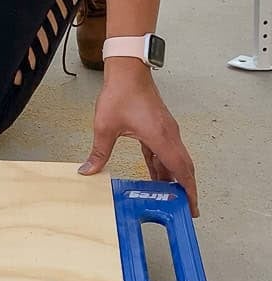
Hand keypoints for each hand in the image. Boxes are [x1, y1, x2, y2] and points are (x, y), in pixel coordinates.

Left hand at [78, 58, 198, 215]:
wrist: (128, 71)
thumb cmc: (121, 94)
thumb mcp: (105, 127)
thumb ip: (99, 152)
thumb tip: (88, 171)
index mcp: (161, 138)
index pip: (180, 170)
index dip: (188, 190)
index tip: (192, 206)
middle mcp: (169, 135)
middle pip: (183, 168)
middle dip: (185, 189)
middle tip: (184, 209)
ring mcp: (165, 131)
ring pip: (174, 160)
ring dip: (172, 178)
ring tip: (168, 198)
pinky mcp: (159, 128)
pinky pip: (164, 152)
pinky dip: (162, 166)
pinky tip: (155, 176)